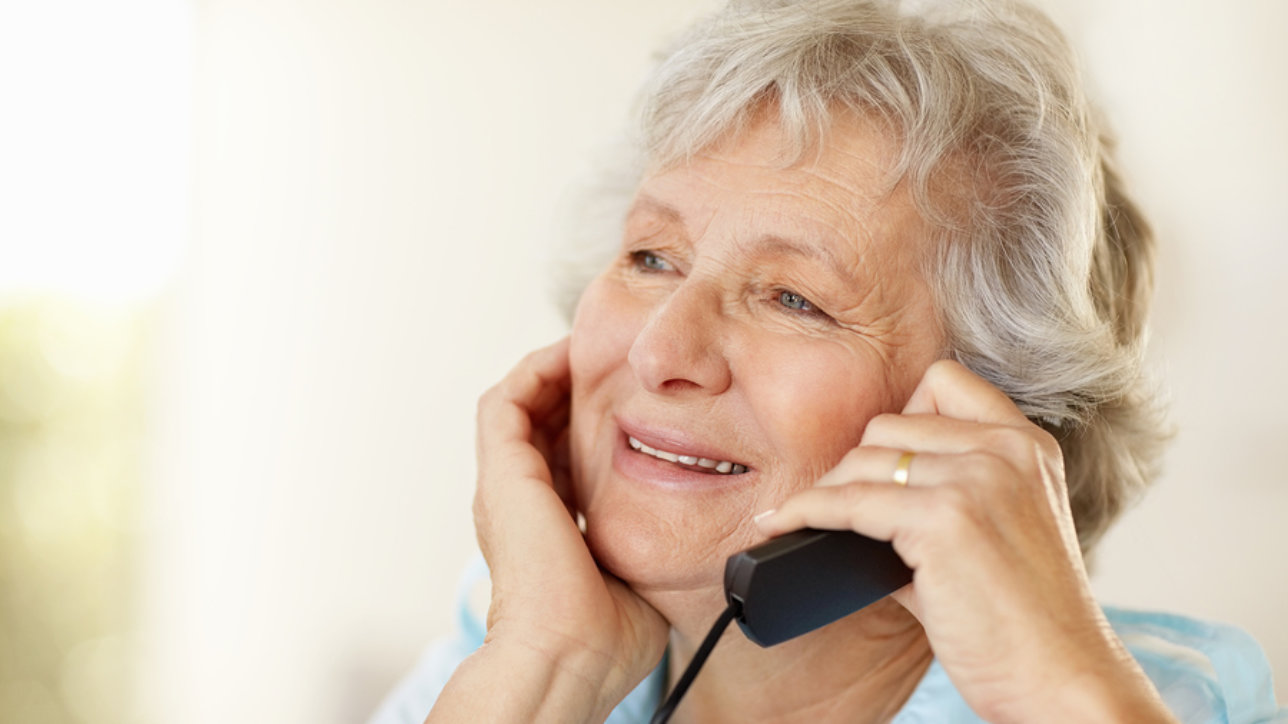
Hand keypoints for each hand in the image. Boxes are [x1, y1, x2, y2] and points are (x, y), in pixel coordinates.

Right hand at [467, 337, 667, 719]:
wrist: (570, 655)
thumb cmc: (606, 639)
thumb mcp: (638, 575)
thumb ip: (651, 547)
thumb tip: (691, 534)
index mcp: (546, 530)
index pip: (564, 460)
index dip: (593, 428)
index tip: (631, 404)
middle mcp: (518, 505)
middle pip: (540, 426)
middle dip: (575, 392)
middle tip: (615, 365)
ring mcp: (505, 487)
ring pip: (517, 406)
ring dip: (551, 374)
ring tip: (592, 351)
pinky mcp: (502, 473)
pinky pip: (506, 402)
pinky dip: (534, 373)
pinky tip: (571, 357)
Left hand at [755, 360, 1172, 722]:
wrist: (1064, 680)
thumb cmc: (1027, 623)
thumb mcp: (1001, 532)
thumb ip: (944, 499)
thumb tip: (853, 500)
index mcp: (1027, 445)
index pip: (943, 382)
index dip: (902, 418)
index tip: (877, 464)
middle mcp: (1007, 450)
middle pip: (889, 425)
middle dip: (854, 468)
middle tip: (836, 511)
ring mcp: (978, 479)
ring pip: (863, 459)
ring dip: (828, 494)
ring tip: (807, 524)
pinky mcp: (945, 520)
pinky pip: (848, 502)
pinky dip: (806, 513)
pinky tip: (783, 525)